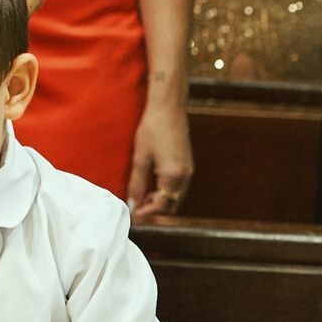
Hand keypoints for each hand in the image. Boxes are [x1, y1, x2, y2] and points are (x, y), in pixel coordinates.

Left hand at [127, 89, 193, 221]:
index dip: (146, 213)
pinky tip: (152, 184)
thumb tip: (132, 204)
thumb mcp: (140, 157)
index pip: (161, 206)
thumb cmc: (153, 128)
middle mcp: (185, 176)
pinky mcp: (187, 164)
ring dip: (161, 200)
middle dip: (154, 210)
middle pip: (171, 205)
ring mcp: (188, 170)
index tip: (133, 214)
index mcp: (173, 176)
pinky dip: (166, 191)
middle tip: (136, 207)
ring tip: (142, 196)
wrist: (169, 107)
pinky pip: (179, 187)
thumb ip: (137, 183)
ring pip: (176, 197)